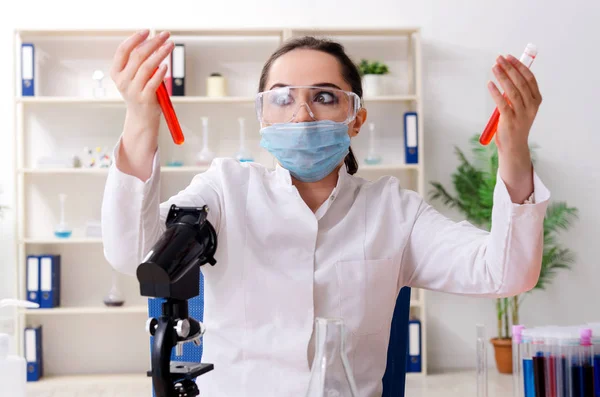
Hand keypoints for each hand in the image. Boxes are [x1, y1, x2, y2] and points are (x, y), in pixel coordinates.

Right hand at [110, 29, 173, 129]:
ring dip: (160, 53)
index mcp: (116, 72)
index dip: (135, 38)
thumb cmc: (140, 93)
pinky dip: (160, 73)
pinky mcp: (145, 99)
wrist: (141, 119)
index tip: (147, 30)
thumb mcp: (133, 77)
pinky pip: (153, 82)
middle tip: (165, 34)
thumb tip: (151, 41)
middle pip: (138, 56)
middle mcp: (122, 81)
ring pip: (147, 67)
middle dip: (153, 42)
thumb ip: (138, 62)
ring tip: (170, 45)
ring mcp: (133, 91)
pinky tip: (166, 66)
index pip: (123, 50)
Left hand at [488, 54, 542, 201]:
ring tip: (494, 67)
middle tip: (499, 58)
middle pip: (520, 82)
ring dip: (502, 77)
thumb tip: (507, 73)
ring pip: (512, 91)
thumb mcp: (520, 107)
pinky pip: (503, 104)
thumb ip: (517, 93)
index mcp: (536, 100)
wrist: (514, 146)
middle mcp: (531, 106)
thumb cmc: (515, 124)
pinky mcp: (510, 121)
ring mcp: (522, 114)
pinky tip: (490, 84)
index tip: (509, 57)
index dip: (519, 66)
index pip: (529, 78)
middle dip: (509, 68)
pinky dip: (496, 92)